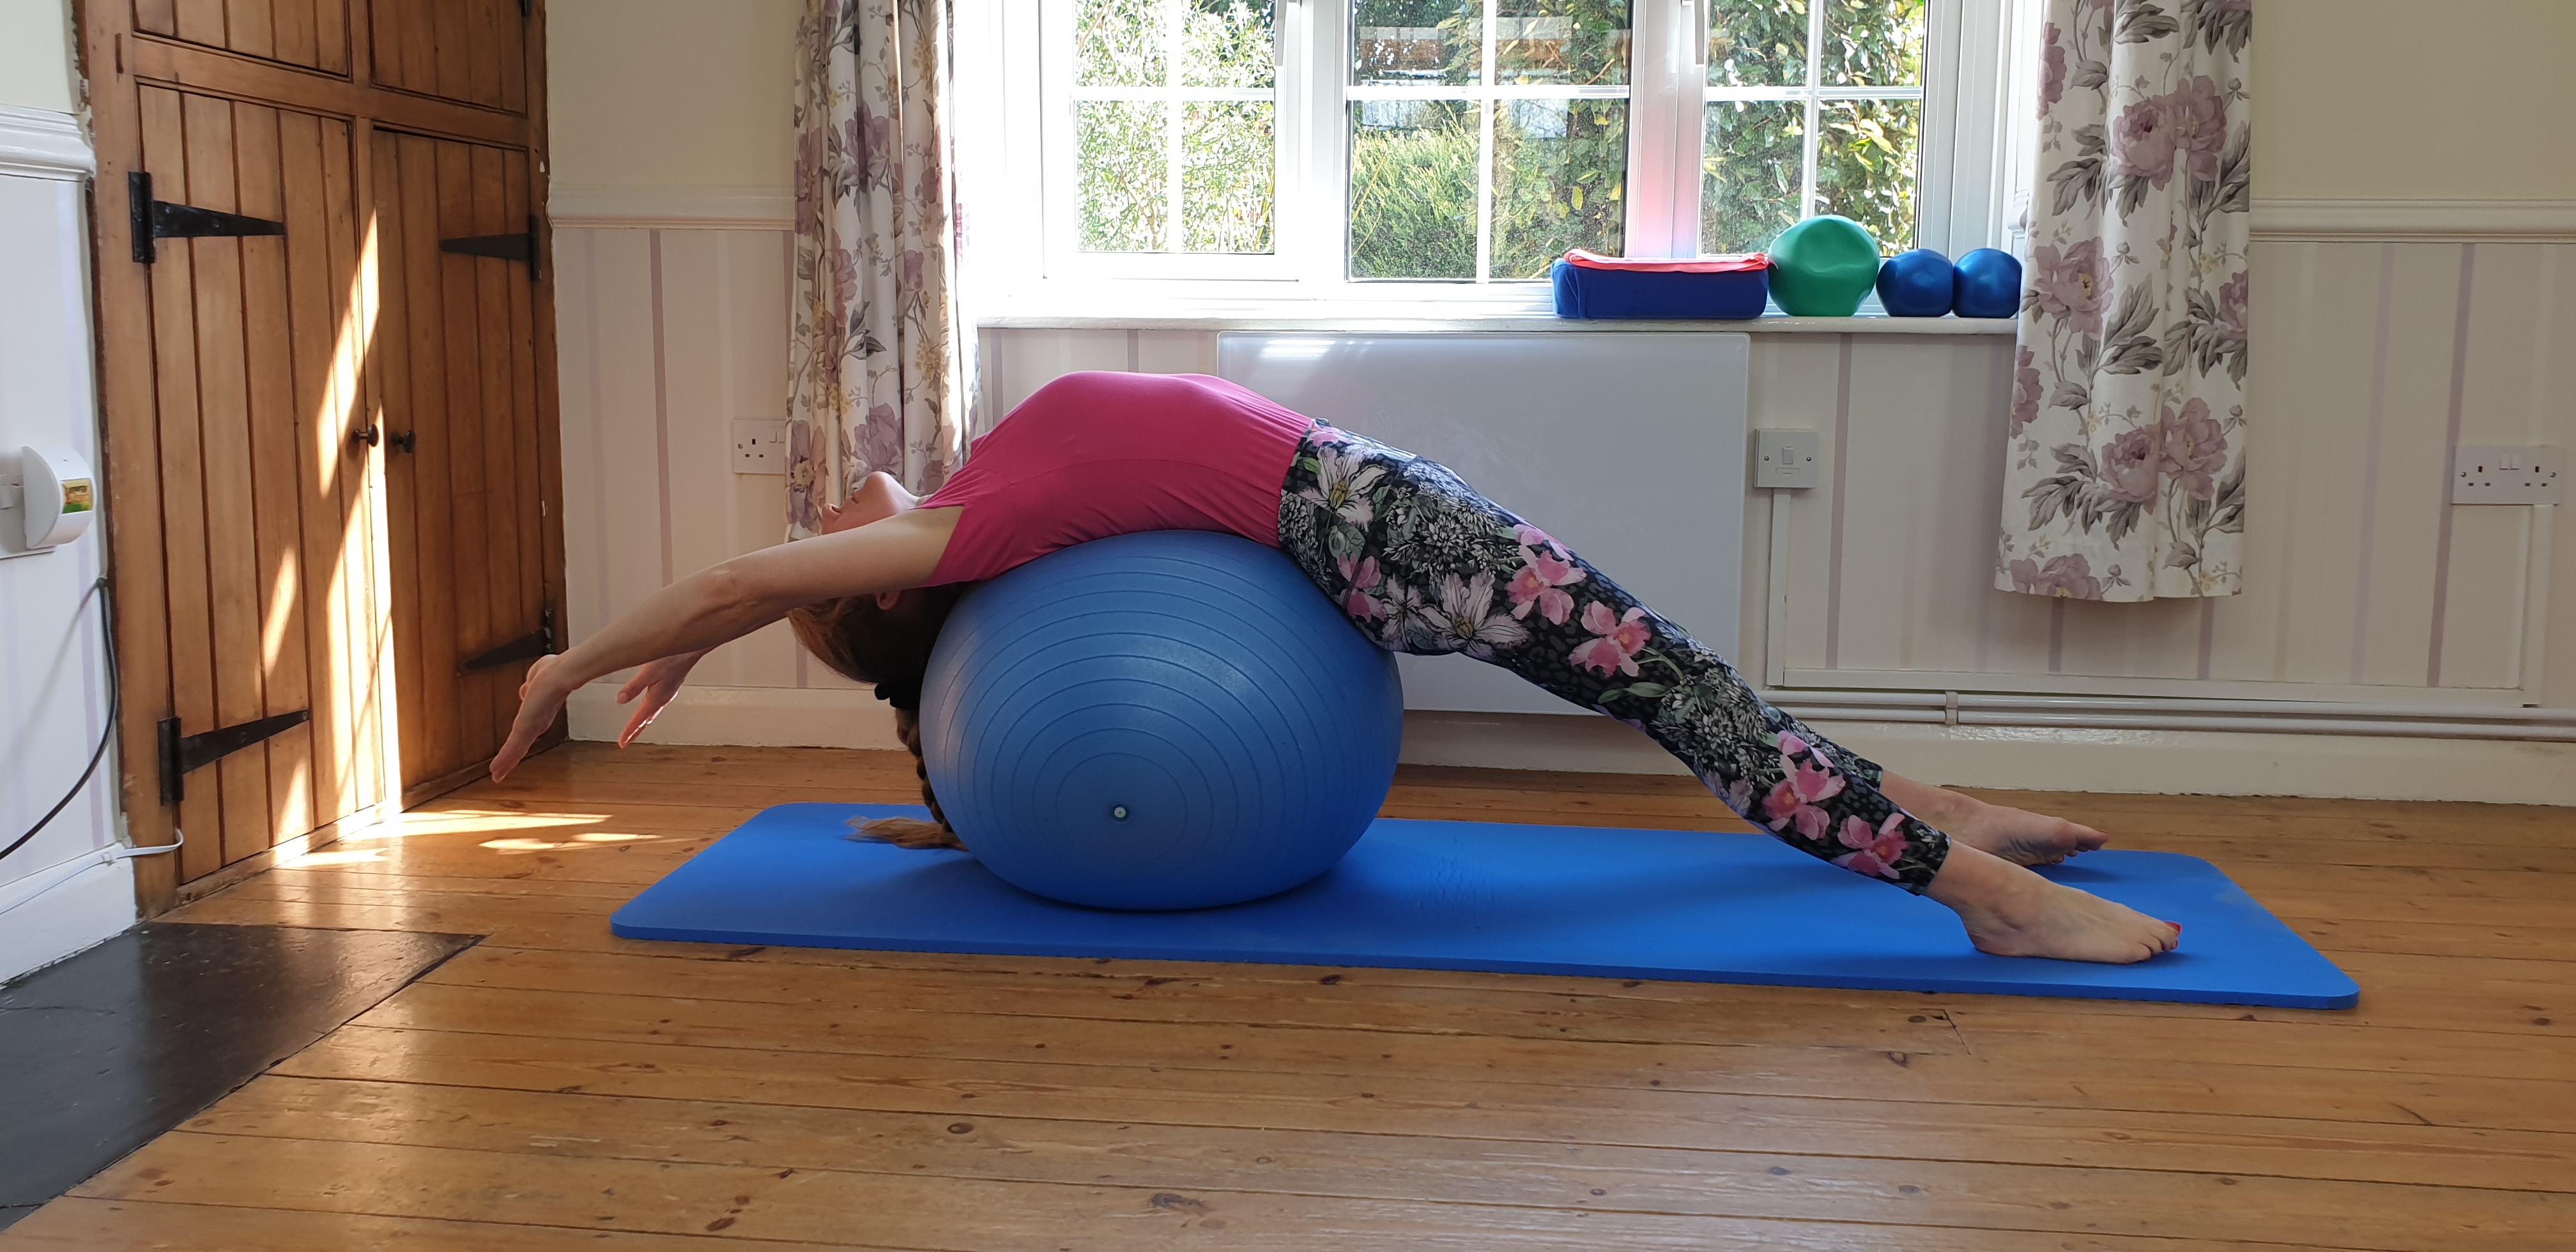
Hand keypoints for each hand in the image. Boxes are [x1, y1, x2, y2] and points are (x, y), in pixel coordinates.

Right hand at [491, 654, 570, 781]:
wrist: (562, 673)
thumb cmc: (554, 670)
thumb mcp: (537, 677)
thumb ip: (531, 685)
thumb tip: (526, 690)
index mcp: (541, 713)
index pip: (527, 733)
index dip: (519, 743)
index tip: (514, 753)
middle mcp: (538, 723)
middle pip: (521, 745)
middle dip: (511, 759)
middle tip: (500, 773)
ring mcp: (532, 726)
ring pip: (516, 749)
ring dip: (506, 762)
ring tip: (496, 776)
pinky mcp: (526, 727)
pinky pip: (512, 747)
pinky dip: (504, 759)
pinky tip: (496, 771)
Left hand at [615, 650, 706, 746]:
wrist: (692, 648)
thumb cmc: (672, 657)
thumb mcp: (649, 671)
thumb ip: (634, 686)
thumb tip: (620, 700)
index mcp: (657, 698)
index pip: (640, 719)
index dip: (629, 731)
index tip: (622, 743)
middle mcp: (663, 698)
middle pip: (647, 720)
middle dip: (636, 731)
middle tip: (626, 741)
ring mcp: (668, 692)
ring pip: (653, 713)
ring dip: (643, 722)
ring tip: (636, 729)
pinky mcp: (670, 685)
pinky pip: (658, 704)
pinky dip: (650, 711)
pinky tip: (650, 707)